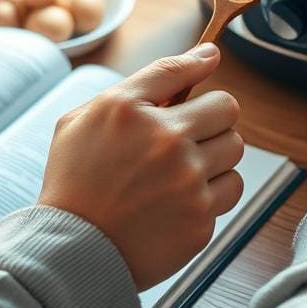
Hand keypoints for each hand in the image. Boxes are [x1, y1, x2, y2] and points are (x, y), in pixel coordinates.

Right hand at [38, 43, 243, 289]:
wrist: (71, 250)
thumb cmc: (73, 182)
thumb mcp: (81, 119)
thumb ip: (139, 86)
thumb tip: (204, 57)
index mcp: (129, 109)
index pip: (180, 70)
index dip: (200, 63)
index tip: (210, 59)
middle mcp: (165, 140)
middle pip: (226, 108)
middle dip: (210, 115)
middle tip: (191, 130)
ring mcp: (187, 181)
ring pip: (235, 147)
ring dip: (216, 152)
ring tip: (185, 167)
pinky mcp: (201, 218)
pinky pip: (230, 188)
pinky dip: (213, 190)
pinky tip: (183, 197)